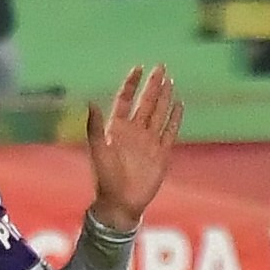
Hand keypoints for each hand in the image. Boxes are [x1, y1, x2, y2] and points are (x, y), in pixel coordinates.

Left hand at [83, 64, 182, 229]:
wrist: (120, 202)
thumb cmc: (105, 179)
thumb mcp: (98, 150)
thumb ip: (95, 127)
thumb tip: (90, 102)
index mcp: (117, 128)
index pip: (126, 100)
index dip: (132, 84)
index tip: (138, 68)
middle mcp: (135, 131)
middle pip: (146, 102)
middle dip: (153, 85)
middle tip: (161, 66)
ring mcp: (149, 141)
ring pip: (159, 113)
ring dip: (165, 97)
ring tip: (170, 80)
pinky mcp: (162, 152)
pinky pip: (170, 131)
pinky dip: (175, 118)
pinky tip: (179, 104)